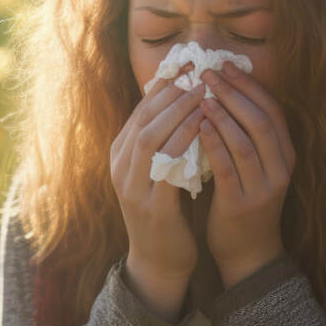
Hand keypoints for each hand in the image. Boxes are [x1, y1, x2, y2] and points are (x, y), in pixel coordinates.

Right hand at [110, 63, 207, 319]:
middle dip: (171, 92)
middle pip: (143, 118)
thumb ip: (163, 140)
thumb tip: (183, 100)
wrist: (157, 261)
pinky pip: (167, 167)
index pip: (140, 110)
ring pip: (151, 137)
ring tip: (203, 93)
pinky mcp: (152, 207)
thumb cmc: (164, 210)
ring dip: (178, 112)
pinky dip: (185, 143)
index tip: (187, 64)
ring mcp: (133, 188)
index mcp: (120, 156)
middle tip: (198, 71)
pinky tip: (205, 128)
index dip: (163, 86)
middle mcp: (121, 168)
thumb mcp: (157, 170)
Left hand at [197, 61, 296, 288]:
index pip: (273, 110)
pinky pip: (229, 168)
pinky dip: (214, 144)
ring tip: (202, 95)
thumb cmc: (243, 200)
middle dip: (235, 93)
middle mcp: (281, 168)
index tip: (226, 64)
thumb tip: (220, 91)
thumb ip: (243, 133)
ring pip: (246, 142)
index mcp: (284, 154)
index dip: (250, 85)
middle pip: (261, 120)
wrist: (247, 252)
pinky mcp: (242, 204)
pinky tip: (198, 127)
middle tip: (209, 72)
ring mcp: (264, 187)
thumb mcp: (252, 165)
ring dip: (223, 115)